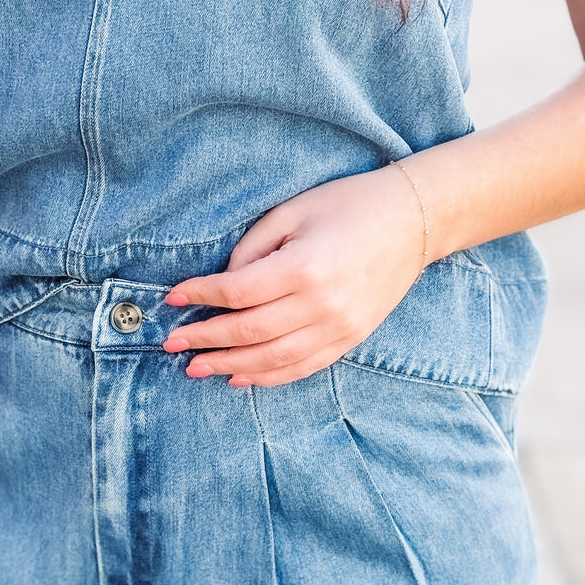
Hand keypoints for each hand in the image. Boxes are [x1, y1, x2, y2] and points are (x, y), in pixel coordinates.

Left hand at [162, 164, 427, 386]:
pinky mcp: (349, 339)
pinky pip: (302, 368)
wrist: (413, 222)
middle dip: (205, 340)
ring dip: (229, 366)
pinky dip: (267, 377)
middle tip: (171, 345)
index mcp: (304, 267)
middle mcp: (322, 305)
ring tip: (195, 369)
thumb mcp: (292, 212)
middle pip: (249, 332)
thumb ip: (252, 250)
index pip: (238, 292)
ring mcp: (339, 328)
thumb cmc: (347, 207)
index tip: (172, 299)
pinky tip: (238, 378)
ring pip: (273, 360)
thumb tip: (223, 287)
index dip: (200, 297)